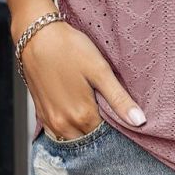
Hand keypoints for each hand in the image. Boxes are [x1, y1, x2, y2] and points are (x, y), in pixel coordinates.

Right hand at [17, 18, 146, 139]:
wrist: (36, 35)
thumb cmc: (68, 48)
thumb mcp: (99, 70)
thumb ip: (119, 99)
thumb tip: (139, 122)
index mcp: (82, 116)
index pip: (106, 135)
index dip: (116, 126)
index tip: (120, 113)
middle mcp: (63, 124)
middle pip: (89, 138)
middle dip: (101, 130)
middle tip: (108, 108)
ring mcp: (50, 121)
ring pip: (74, 137)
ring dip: (85, 129)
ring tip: (92, 106)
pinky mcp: (41, 113)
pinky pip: (59, 131)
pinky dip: (70, 125)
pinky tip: (76, 107)